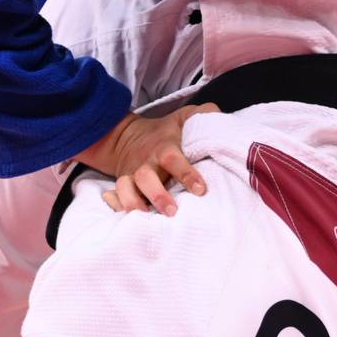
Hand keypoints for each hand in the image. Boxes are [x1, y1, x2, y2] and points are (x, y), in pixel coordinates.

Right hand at [76, 104, 220, 215]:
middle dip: (158, 195)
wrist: (128, 137)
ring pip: (126, 189)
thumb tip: (220, 118)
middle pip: (146, 178)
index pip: (174, 159)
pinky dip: (118, 207)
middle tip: (172, 212)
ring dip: (135, 204)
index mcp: (164, 148)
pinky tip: (128, 221)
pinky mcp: (123, 186)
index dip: (186, 174)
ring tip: (146, 220)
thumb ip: (204, 115)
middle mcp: (146, 163)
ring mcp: (132, 175)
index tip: (201, 189)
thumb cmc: (166, 132)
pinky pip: (115, 197)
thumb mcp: (185, 117)